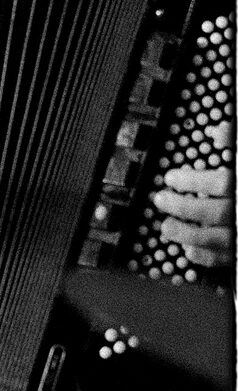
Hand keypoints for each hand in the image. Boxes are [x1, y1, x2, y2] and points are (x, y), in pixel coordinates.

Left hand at [151, 123, 233, 269]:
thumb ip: (236, 145)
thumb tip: (217, 131)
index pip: (223, 183)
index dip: (193, 180)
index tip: (170, 177)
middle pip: (217, 212)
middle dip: (184, 207)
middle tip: (160, 199)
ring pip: (220, 239)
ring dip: (188, 234)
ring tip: (166, 226)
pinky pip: (228, 259)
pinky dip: (207, 257)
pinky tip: (188, 249)